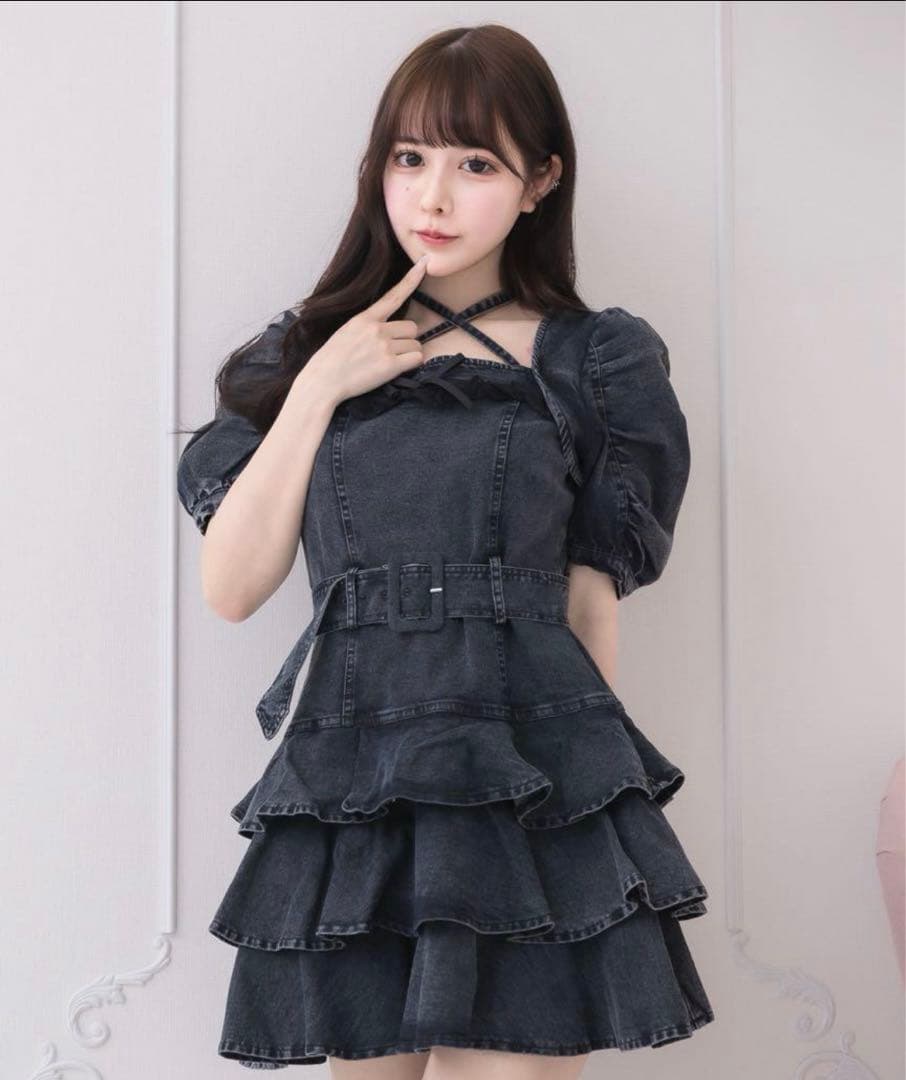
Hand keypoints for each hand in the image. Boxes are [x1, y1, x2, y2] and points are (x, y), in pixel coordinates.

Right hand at [300, 255, 429, 406]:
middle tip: (390, 352)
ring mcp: (384, 346)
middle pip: (412, 328)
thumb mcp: (346, 332)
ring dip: (408, 354)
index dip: (412, 278)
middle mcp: (377, 329)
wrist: (322, 381)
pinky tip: (395, 369)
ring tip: (387, 362)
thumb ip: (368, 326)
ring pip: (416, 345)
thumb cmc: (331, 360)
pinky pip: (416, 360)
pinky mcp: (390, 365)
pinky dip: (411, 365)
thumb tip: (390, 330)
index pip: (394, 294)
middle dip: (406, 340)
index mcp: (365, 318)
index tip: (425, 263)